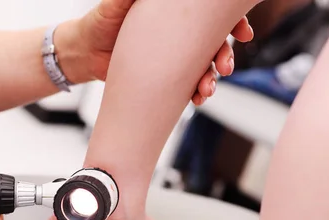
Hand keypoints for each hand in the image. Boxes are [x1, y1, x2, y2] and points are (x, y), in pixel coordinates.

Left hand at [75, 0, 253, 103]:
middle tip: (224, 68)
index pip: (209, 14)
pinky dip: (194, 94)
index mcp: (175, 12)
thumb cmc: (101, 20)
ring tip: (207, 91)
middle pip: (214, 43)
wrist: (85, 52)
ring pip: (203, 68)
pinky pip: (186, 86)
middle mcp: (179, 33)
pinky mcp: (165, 77)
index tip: (242, 32)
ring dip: (211, 80)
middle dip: (224, 56)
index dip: (230, 22)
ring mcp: (174, 56)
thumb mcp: (118, 3)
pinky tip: (197, 100)